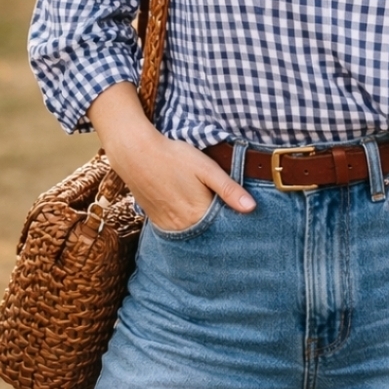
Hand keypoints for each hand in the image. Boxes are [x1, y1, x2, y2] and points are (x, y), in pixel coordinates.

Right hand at [89, 83, 255, 231]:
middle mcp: (183, 226)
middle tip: (226, 213)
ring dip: (203, 228)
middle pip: (209, 233)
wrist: (136, 154)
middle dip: (219, 227)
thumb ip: (229, 189)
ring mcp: (168, 226)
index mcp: (199, 214)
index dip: (235, 222)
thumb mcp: (207, 168)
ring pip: (193, 234)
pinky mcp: (157, 222)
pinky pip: (178, 231)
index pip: (224, 227)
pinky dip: (187, 226)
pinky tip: (191, 213)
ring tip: (209, 213)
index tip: (244, 217)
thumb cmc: (174, 157)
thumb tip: (252, 208)